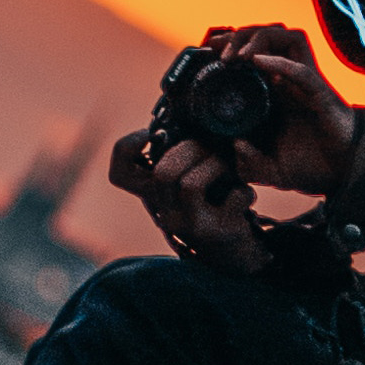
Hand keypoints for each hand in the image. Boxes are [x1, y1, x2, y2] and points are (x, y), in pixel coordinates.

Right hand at [109, 128, 265, 273]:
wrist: (234, 250)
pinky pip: (231, 198)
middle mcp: (166, 213)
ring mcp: (189, 225)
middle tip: (209, 145)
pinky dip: (244, 191)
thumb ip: (181, 157)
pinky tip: (245, 196)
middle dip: (190, 148)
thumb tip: (183, 114)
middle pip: (162, 172)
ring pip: (191, 184)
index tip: (150, 133)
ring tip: (229, 165)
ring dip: (216, 165)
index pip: (119, 174)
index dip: (128, 147)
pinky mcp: (216, 232)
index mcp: (154, 196)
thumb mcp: (190, 181)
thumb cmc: (212, 204)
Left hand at [209, 25, 356, 194]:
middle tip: (217, 51)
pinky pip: (302, 70)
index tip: (206, 52)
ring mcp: (304, 84)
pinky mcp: (320, 93)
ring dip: (257, 39)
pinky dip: (280, 62)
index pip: (250, 51)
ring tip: (236, 56)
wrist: (344, 174)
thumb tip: (235, 145)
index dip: (229, 44)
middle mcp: (287, 80)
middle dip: (238, 36)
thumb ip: (248, 163)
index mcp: (273, 91)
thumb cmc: (310, 166)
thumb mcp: (268, 170)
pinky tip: (259, 61)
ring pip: (284, 38)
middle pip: (264, 36)